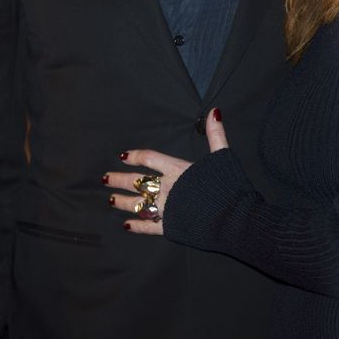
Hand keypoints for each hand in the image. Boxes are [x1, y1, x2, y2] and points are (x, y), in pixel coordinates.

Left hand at [104, 108, 227, 234]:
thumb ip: (216, 134)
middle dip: (119, 180)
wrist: (233, 218)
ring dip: (123, 201)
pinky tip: (127, 224)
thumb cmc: (228, 185)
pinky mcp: (169, 227)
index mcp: (177, 169)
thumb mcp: (223, 155)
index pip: (149, 159)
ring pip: (138, 204)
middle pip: (137, 182)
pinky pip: (148, 226)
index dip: (135, 156)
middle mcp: (166, 188)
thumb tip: (214, 111)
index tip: (122, 156)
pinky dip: (137, 225)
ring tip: (110, 199)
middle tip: (105, 179)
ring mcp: (165, 209)